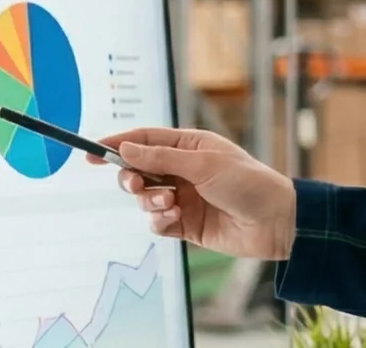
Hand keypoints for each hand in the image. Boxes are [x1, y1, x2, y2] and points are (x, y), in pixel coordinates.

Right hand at [92, 127, 296, 259]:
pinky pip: (157, 223)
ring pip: (145, 199)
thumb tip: (126, 148)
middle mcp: (183, 170)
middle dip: (131, 178)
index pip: (144, 140)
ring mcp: (184, 198)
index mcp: (189, 146)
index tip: (90, 153)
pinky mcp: (186, 225)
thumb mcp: (202, 164)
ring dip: (150, 202)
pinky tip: (176, 219)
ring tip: (171, 204)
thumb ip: (161, 158)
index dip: (116, 145)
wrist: (275, 222)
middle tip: (135, 185)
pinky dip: (160, 221)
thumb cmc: (247, 183)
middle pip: (138, 171)